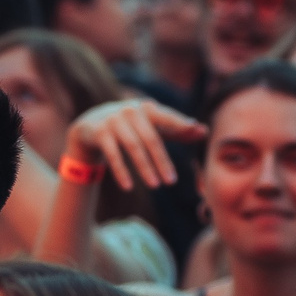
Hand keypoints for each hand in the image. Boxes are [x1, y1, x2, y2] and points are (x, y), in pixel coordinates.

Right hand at [66, 99, 205, 190]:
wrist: (91, 125)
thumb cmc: (131, 127)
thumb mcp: (152, 126)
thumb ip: (177, 129)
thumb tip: (204, 131)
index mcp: (148, 108)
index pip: (167, 117)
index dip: (181, 122)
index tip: (196, 130)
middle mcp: (131, 111)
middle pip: (151, 138)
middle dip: (162, 161)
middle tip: (172, 182)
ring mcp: (114, 120)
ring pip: (133, 147)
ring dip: (145, 167)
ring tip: (155, 185)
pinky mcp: (100, 132)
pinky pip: (113, 154)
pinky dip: (121, 171)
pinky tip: (129, 187)